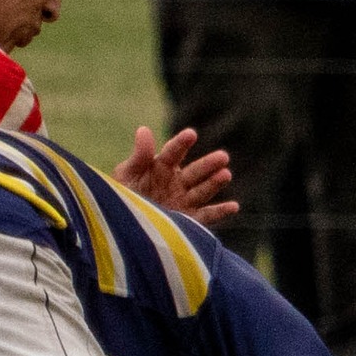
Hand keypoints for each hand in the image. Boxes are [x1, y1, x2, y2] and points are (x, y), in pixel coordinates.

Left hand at [112, 126, 237, 225]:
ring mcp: (183, 200)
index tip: (190, 134)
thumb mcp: (126, 176)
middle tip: (223, 157)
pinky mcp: (188, 220)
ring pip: (203, 190)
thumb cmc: (122, 197)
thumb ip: (139, 156)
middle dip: (208, 164)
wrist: (121, 226)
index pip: (174, 152)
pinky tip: (234, 206)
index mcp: (161, 167)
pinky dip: (220, 212)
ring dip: (215, 183)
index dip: (182, 143)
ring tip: (226, 175)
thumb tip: (143, 129)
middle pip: (195, 171)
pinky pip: (206, 216)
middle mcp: (176, 182)